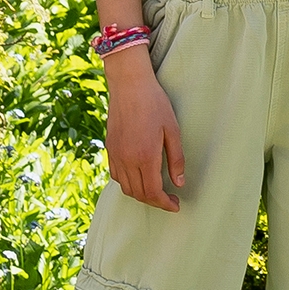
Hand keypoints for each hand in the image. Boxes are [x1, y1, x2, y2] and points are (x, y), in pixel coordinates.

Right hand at [104, 49, 185, 208]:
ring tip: (155, 190)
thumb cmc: (154, 103)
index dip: (165, 204)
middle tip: (169, 199)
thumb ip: (176, 159)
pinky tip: (138, 176)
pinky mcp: (109, 148)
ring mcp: (116, 154)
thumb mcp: (173, 130)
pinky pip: (116, 175)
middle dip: (155, 201)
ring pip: (126, 187)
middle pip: (139, 194)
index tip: (176, 205)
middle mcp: (127, 160)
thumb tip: (179, 183)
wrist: (129, 84)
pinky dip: (127, 183)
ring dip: (141, 194)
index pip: (153, 192)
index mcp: (145, 156)